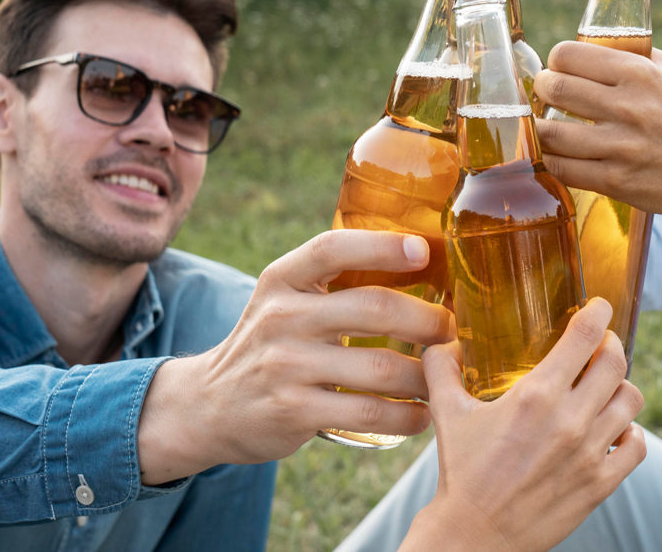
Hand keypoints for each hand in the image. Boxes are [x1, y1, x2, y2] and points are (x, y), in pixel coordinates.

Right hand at [138, 230, 454, 482]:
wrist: (209, 404)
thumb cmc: (271, 344)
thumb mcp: (286, 300)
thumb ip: (335, 281)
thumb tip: (422, 261)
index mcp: (282, 279)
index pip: (333, 248)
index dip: (382, 245)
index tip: (423, 251)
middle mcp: (281, 317)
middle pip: (372, 308)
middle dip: (427, 320)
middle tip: (451, 330)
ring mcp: (286, 366)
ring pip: (380, 367)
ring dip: (426, 375)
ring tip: (446, 377)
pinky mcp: (293, 411)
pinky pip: (369, 413)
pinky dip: (407, 416)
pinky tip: (422, 415)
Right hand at [400, 298, 646, 551]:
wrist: (475, 534)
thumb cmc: (461, 473)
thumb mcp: (447, 414)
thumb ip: (442, 369)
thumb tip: (441, 341)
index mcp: (535, 395)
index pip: (584, 336)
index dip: (598, 313)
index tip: (600, 307)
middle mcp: (569, 419)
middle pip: (616, 362)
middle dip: (611, 346)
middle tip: (601, 346)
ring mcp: (589, 452)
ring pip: (631, 400)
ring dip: (620, 388)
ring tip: (605, 389)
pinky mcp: (601, 483)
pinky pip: (637, 445)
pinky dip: (630, 432)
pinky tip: (612, 431)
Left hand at [535, 40, 661, 222]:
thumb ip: (636, 57)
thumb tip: (594, 48)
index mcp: (640, 73)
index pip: (568, 54)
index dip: (556, 61)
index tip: (558, 70)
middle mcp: (627, 107)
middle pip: (553, 88)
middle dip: (542, 91)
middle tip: (547, 97)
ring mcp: (620, 147)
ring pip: (550, 133)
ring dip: (542, 130)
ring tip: (549, 128)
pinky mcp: (616, 181)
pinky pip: (562, 168)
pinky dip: (553, 161)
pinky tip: (559, 155)